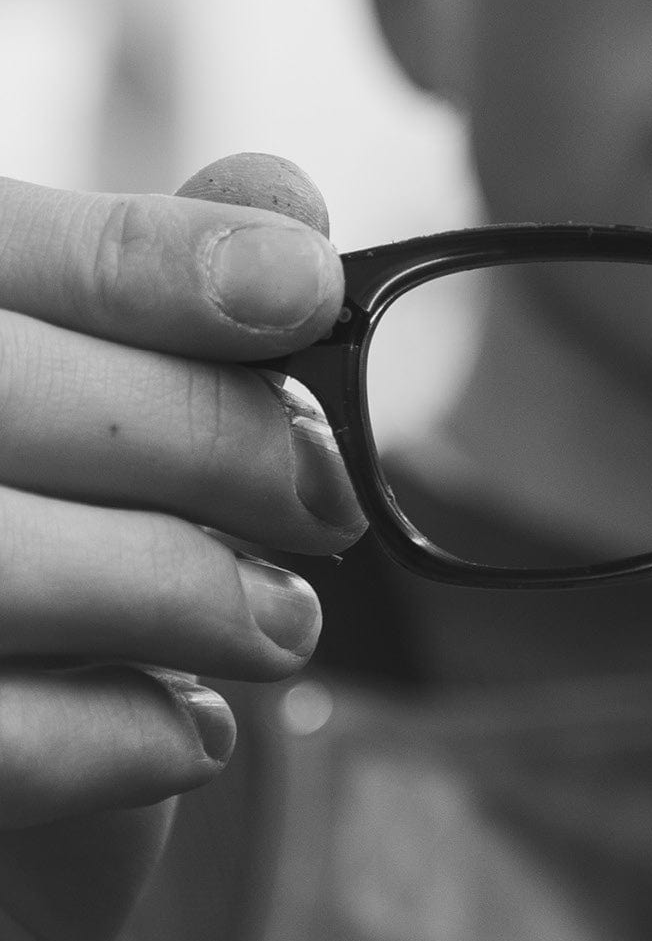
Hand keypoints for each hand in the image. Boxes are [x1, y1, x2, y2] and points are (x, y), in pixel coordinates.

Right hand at [0, 155, 362, 940]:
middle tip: (330, 499)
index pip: (3, 244)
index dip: (159, 259)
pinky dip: (123, 737)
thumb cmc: (38, 549)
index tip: (306, 290)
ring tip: (281, 624)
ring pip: (7, 562)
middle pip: (16, 390)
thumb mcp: (95, 402)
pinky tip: (190, 731)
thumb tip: (287, 204)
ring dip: (192, 592)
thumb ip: (157, 286)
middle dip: (216, 438)